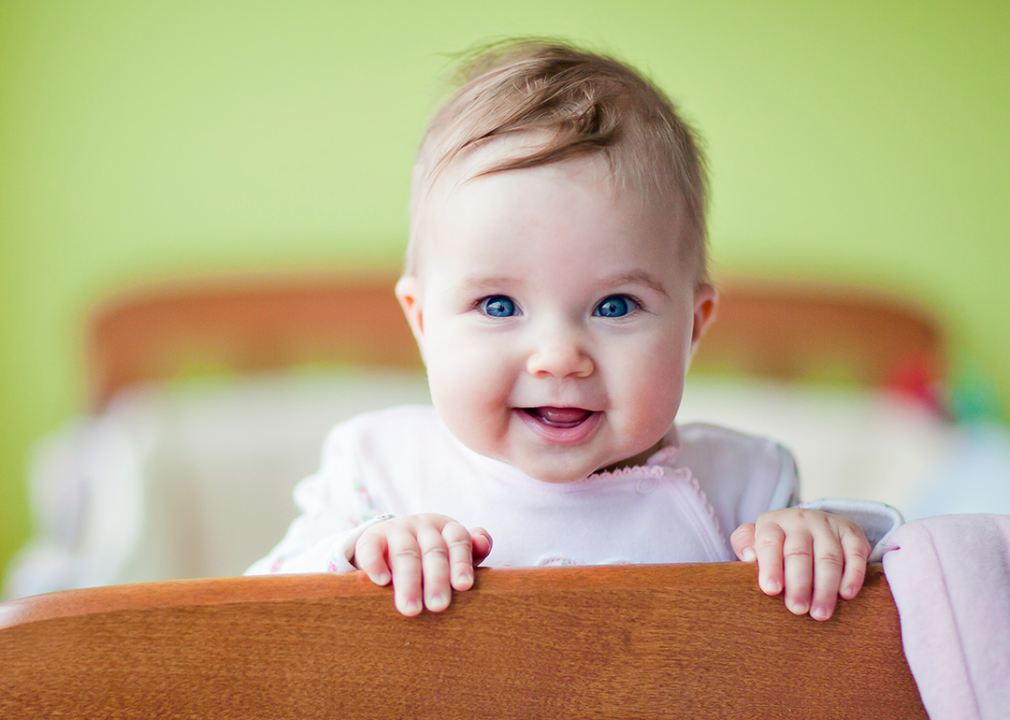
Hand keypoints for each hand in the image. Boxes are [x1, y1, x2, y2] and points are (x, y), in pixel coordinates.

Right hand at [353, 514, 491, 616]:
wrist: (389, 545)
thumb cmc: (430, 558)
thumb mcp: (452, 555)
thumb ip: (472, 551)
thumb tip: (483, 544)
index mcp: (446, 528)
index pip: (458, 541)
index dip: (461, 562)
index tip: (464, 586)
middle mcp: (423, 526)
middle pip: (433, 550)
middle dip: (436, 579)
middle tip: (438, 606)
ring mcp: (397, 529)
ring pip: (405, 553)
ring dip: (409, 581)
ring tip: (411, 609)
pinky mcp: (371, 537)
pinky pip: (372, 548)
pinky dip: (376, 563)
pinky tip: (381, 582)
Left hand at [731, 508, 870, 620]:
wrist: (811, 524)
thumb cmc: (778, 542)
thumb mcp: (756, 539)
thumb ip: (744, 544)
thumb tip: (749, 556)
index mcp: (772, 523)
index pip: (769, 542)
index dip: (770, 566)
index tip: (771, 589)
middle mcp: (799, 520)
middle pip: (799, 553)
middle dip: (799, 583)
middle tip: (797, 609)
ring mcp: (826, 524)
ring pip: (828, 557)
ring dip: (825, 587)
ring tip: (820, 613)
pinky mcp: (850, 531)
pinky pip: (854, 553)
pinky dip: (853, 575)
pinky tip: (847, 594)